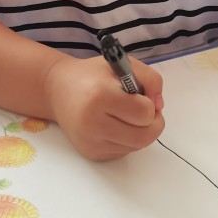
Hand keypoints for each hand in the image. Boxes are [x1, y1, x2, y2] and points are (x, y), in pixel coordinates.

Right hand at [45, 55, 163, 160]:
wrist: (57, 90)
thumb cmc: (92, 75)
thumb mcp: (123, 64)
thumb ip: (150, 79)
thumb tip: (159, 106)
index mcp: (101, 96)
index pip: (144, 113)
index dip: (150, 104)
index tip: (141, 96)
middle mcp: (93, 123)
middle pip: (144, 137)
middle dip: (153, 124)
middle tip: (146, 112)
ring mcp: (91, 142)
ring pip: (136, 146)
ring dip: (140, 132)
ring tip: (128, 116)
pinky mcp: (91, 154)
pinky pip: (124, 152)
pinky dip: (127, 140)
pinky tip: (115, 125)